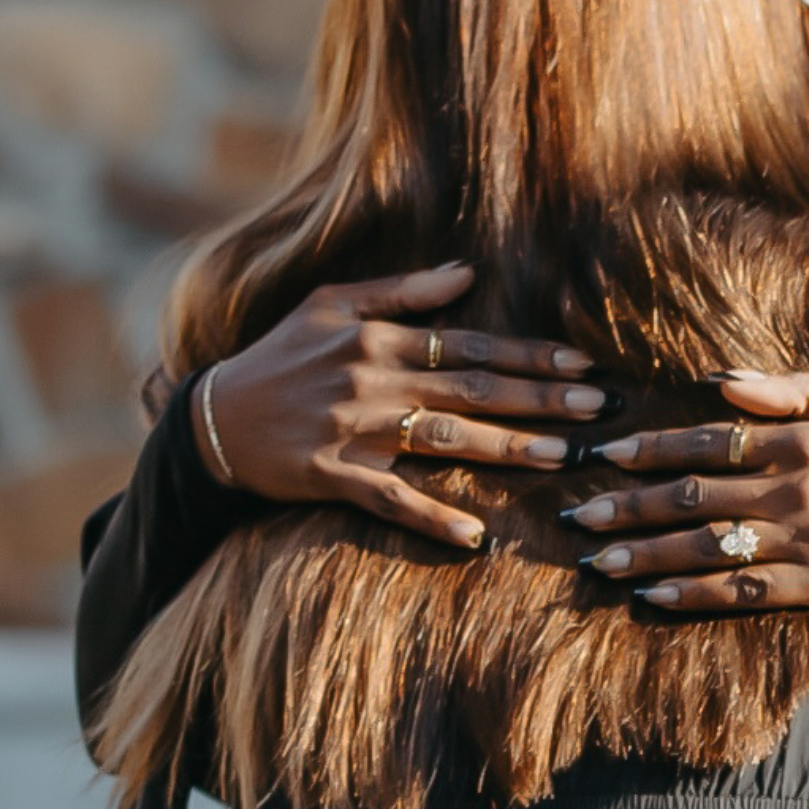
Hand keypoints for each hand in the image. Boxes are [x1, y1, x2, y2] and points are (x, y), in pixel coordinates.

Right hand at [200, 263, 610, 547]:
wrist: (213, 420)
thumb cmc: (279, 357)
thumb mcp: (330, 305)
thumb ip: (400, 291)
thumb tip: (467, 272)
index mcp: (377, 338)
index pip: (468, 344)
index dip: (527, 354)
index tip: (582, 364)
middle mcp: (371, 381)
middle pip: (470, 388)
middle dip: (538, 397)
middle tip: (596, 410)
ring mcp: (353, 431)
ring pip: (444, 438)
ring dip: (505, 447)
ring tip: (560, 457)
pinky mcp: (333, 476)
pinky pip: (390, 500)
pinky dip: (431, 519)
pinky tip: (474, 537)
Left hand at [568, 371, 808, 610]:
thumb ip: (790, 387)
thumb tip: (717, 380)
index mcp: (803, 436)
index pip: (708, 439)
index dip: (650, 449)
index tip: (604, 457)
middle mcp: (798, 485)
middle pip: (694, 496)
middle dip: (630, 506)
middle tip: (579, 516)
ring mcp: (808, 538)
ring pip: (708, 546)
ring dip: (646, 554)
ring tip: (599, 560)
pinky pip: (743, 590)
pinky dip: (693, 593)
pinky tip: (653, 595)